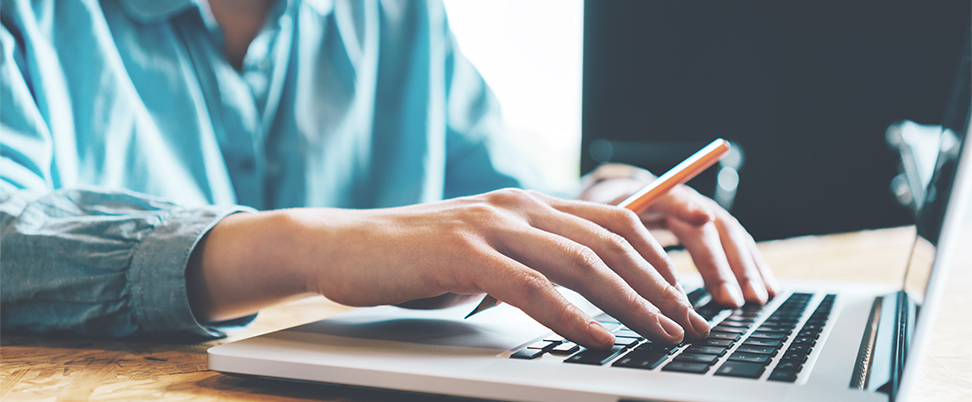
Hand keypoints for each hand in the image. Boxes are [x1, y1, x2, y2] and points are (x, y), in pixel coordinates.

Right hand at [186, 189, 710, 349]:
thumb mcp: (482, 249)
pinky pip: (531, 287)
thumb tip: (579, 295)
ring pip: (580, 262)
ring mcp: (491, 226)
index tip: (684, 299)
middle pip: (609, 242)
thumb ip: (527, 259)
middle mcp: (518, 206)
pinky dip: (570, 316)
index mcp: (527, 203)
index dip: (657, 261)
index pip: (613, 223)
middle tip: (692, 323)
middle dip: (659, 286)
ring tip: (663, 333)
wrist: (342, 245)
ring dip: (630, 302)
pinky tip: (597, 339)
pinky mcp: (464, 253)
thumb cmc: (414, 256)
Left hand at [581, 178, 779, 306]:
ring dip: (744, 268)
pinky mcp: (709, 230)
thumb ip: (602, 237)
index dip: (684, 205)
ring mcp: (700, 213)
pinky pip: (734, 246)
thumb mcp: (595, 224)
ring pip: (728, 235)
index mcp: (648, 194)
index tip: (701, 218)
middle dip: (720, 262)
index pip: (668, 195)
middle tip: (731, 298)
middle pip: (707, 224)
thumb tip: (605, 263)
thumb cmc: (600, 221)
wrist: (613, 204)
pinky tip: (767, 290)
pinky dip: (751, 267)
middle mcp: (681, 200)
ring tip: (756, 299)